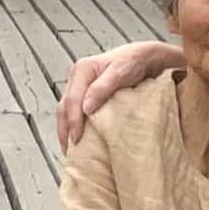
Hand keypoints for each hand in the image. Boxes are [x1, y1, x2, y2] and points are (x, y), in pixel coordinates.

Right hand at [56, 41, 182, 149]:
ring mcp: (79, 86)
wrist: (144, 57)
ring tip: (71, 151)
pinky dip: (73, 125)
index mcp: (81, 70)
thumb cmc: (134, 63)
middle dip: (64, 130)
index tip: (77, 140)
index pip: (72, 100)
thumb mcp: (120, 73)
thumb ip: (102, 88)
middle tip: (70, 152)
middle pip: (64, 107)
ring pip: (66, 111)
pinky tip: (77, 139)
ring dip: (66, 130)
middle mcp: (76, 77)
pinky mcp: (85, 94)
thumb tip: (86, 108)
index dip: (73, 121)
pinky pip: (74, 111)